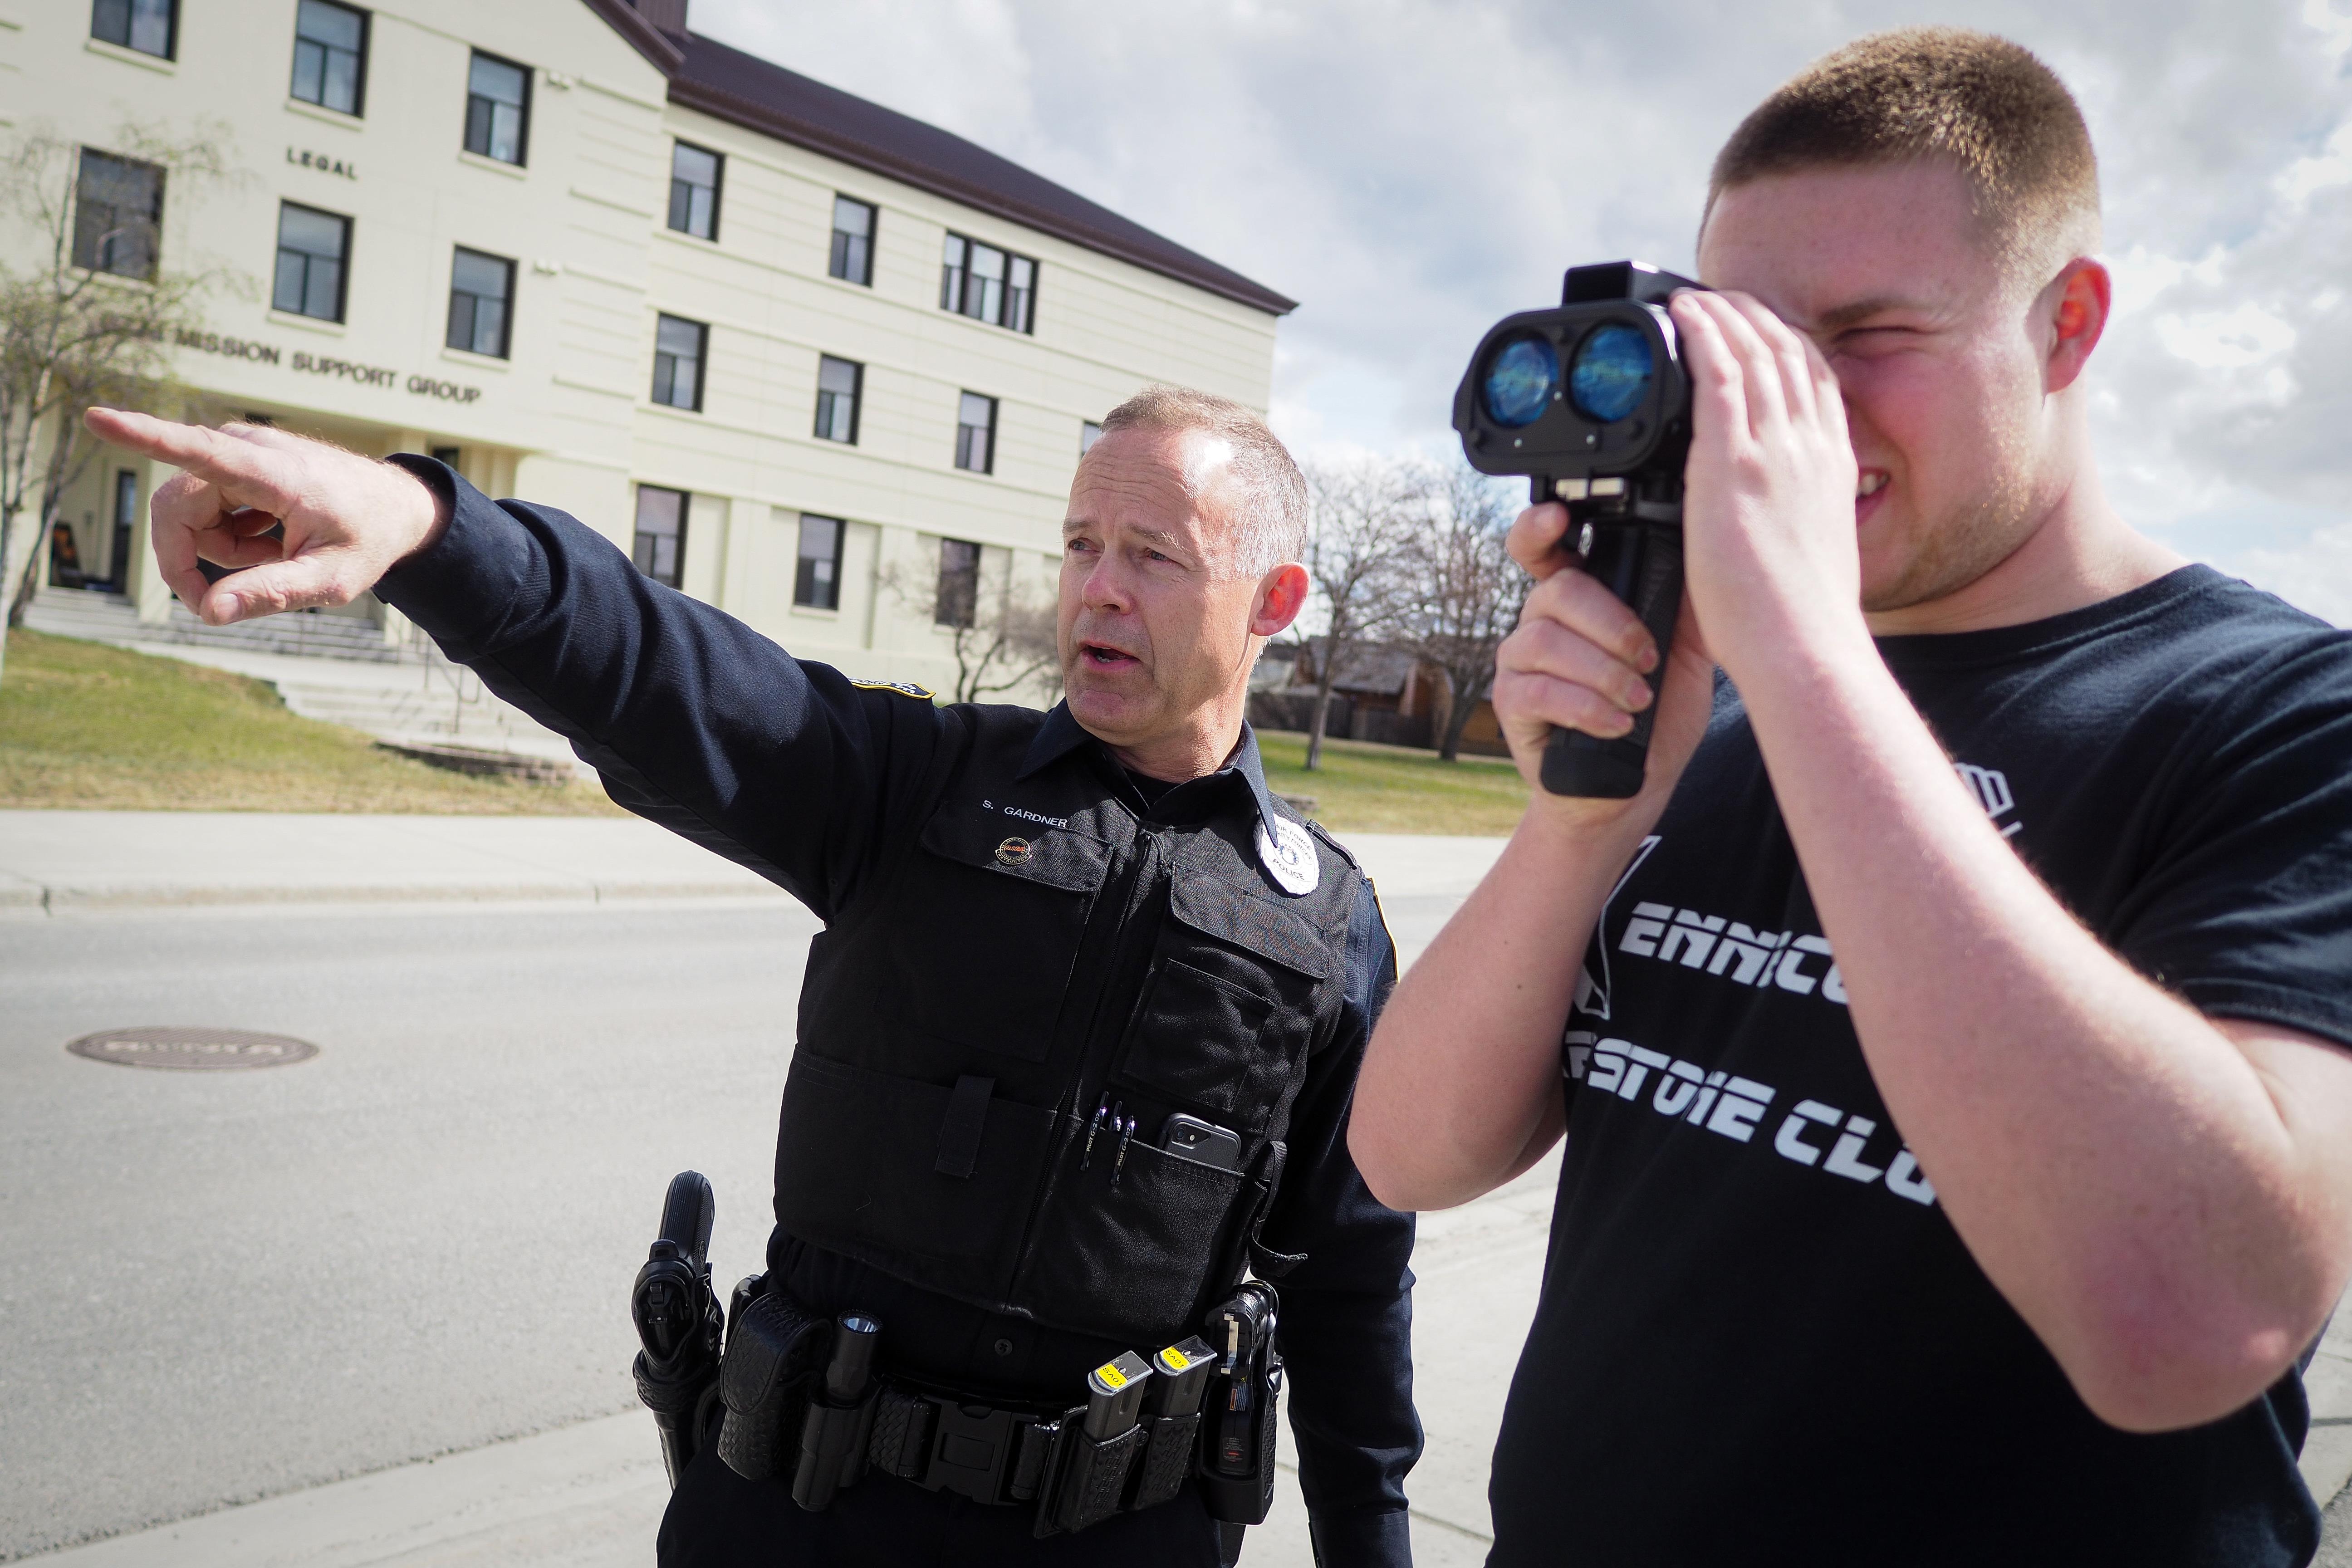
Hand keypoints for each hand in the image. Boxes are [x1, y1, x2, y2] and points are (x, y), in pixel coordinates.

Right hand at [82, 409, 447, 624]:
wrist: (396, 508)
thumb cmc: (369, 539)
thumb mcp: (332, 579)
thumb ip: (273, 593)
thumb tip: (211, 613)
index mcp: (272, 471)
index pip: (198, 449)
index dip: (143, 437)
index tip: (97, 418)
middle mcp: (247, 448)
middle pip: (174, 510)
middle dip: (191, 560)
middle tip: (226, 599)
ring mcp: (239, 450)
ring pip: (188, 514)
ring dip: (221, 549)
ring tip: (276, 553)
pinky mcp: (234, 458)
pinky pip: (204, 508)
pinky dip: (230, 535)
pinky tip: (271, 537)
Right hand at [1490, 502, 1714, 823]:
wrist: (1633, 786)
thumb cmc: (1658, 716)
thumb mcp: (1688, 652)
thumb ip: (1687, 604)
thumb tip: (1713, 550)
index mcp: (1581, 600)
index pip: (1546, 549)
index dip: (1541, 527)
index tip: (1559, 516)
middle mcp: (1542, 621)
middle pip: (1559, 591)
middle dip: (1611, 623)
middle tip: (1647, 657)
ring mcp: (1520, 660)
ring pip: (1546, 640)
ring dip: (1603, 671)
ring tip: (1638, 700)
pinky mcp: (1511, 702)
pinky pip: (1540, 689)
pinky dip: (1585, 707)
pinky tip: (1616, 723)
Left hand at [1665, 289, 1862, 676]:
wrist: (1802, 646)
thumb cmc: (1799, 620)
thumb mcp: (1812, 549)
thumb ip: (1796, 515)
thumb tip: (1778, 514)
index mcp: (1833, 468)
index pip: (1817, 382)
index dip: (1790, 343)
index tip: (1765, 325)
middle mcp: (1811, 447)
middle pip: (1789, 354)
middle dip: (1756, 317)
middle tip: (1724, 296)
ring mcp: (1776, 449)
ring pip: (1754, 352)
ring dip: (1725, 314)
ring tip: (1697, 295)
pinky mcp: (1734, 460)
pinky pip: (1719, 374)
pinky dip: (1702, 333)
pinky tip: (1682, 312)